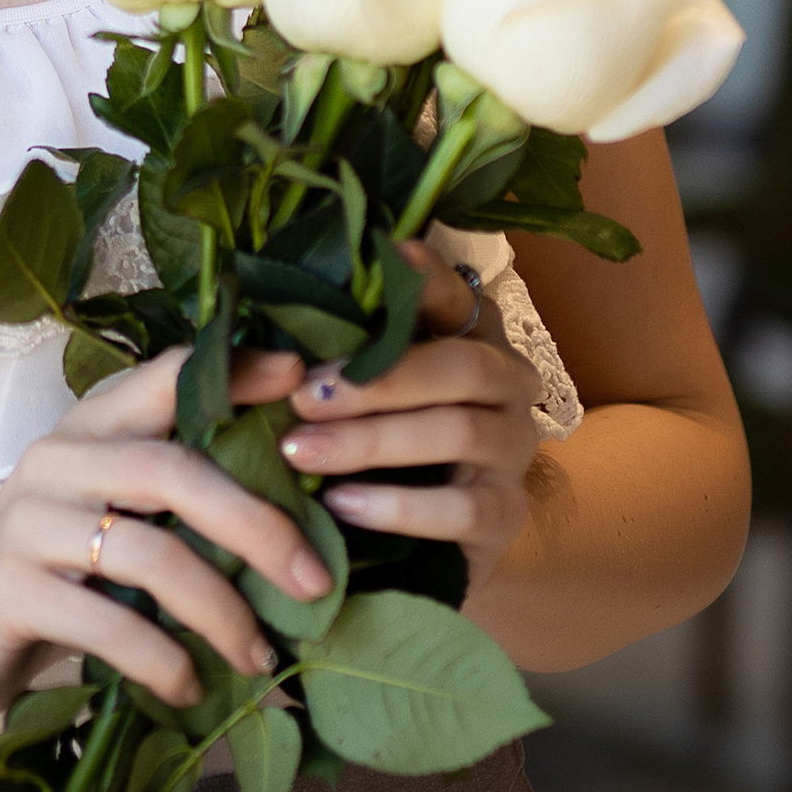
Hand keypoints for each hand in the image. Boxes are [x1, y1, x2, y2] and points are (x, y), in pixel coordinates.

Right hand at [0, 345, 332, 726]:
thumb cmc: (50, 581)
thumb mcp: (110, 526)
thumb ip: (177, 506)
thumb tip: (304, 530)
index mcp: (88, 431)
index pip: (163, 380)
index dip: (233, 372)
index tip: (301, 378)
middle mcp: (55, 460)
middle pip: (170, 470)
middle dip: (255, 523)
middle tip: (315, 579)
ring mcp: (26, 523)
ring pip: (148, 553)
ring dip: (219, 610)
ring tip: (257, 655)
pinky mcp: (7, 590)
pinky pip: (107, 623)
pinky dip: (162, 660)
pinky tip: (187, 688)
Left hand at [275, 245, 541, 594]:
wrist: (423, 537)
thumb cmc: (377, 439)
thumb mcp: (357, 388)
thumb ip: (338, 351)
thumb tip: (277, 319)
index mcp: (471, 333)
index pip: (455, 294)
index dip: (424, 277)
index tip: (386, 254)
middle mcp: (506, 382)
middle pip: (460, 366)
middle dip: (376, 380)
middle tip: (302, 396)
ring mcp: (514, 449)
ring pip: (460, 433)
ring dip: (373, 441)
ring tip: (303, 452)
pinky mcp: (507, 514)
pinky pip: (462, 508)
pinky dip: (398, 507)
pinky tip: (342, 504)